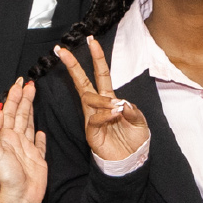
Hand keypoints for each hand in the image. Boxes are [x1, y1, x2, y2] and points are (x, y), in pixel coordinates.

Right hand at [55, 38, 150, 162]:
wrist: (130, 161)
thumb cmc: (133, 140)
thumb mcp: (140, 121)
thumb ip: (133, 111)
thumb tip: (122, 102)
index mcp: (109, 99)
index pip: (101, 74)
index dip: (97, 58)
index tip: (92, 41)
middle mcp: (97, 106)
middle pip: (82, 82)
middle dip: (73, 65)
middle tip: (62, 50)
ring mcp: (92, 118)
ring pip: (89, 99)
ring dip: (103, 100)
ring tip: (116, 108)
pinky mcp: (91, 133)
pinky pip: (94, 119)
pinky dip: (105, 115)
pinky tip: (114, 114)